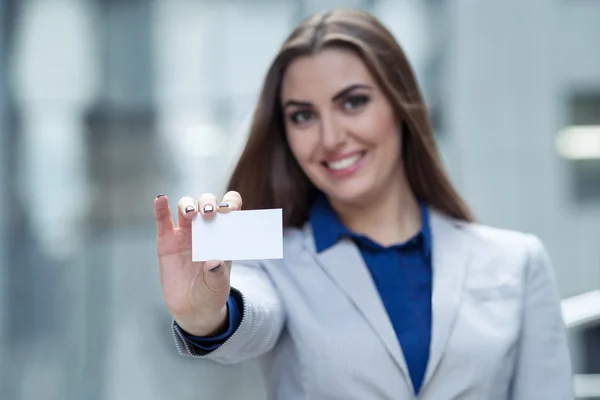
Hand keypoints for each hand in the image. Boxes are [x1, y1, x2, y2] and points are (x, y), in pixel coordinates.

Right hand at [154, 191, 242, 335]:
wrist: (192, 308)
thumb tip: (213, 262)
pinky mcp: (167, 240)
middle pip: (206, 203)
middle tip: (209, 213)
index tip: (228, 209)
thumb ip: (217, 275)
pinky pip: (163, 220)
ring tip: (190, 214)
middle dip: (208, 203)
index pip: (230, 209)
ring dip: (188, 205)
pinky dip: (161, 208)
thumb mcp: (218, 287)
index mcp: (223, 235)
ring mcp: (185, 234)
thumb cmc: (211, 292)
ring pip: (186, 207)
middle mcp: (205, 229)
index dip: (230, 203)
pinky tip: (161, 199)